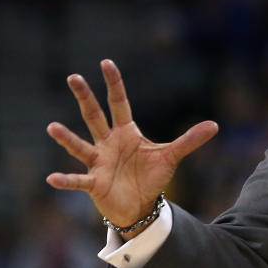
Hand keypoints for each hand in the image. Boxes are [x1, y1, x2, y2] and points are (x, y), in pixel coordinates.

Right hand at [45, 60, 217, 232]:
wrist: (140, 205)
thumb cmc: (151, 177)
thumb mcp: (171, 156)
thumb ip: (190, 140)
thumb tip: (215, 125)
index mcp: (125, 132)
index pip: (118, 102)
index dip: (114, 83)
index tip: (106, 62)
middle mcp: (107, 142)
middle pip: (94, 116)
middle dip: (85, 97)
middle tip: (73, 77)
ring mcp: (98, 161)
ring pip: (80, 146)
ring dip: (66, 138)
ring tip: (52, 127)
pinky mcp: (94, 183)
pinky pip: (78, 180)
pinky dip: (66, 179)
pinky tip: (52, 178)